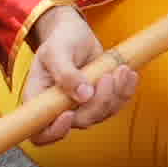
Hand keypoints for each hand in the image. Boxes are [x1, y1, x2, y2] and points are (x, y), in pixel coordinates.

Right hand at [16, 0, 145, 146]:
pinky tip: (127, 73)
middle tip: (105, 76)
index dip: (55, 132)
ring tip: (120, 69)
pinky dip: (125, 91)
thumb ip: (66, 73)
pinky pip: (115, 105)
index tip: (68, 113)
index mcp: (40, 99)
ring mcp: (80, 107)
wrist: (75, 33)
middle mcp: (59, 108)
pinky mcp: (99, 100)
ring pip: (101, 115)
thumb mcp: (57, 51)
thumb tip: (83, 96)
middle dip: (98, 102)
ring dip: (115, 94)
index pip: (41, 133)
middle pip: (80, 122)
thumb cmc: (60, 40)